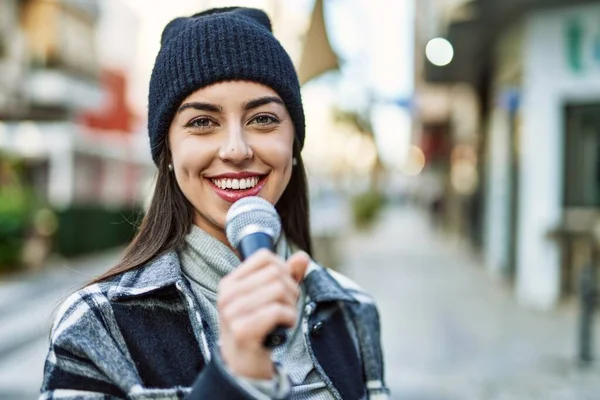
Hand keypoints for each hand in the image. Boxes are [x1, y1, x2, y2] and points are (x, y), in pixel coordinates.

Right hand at [217, 249, 308, 378]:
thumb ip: (286, 276)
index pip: (265, 257)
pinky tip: (283, 327)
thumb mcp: (269, 298)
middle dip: (291, 290)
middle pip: (276, 273)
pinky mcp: (242, 330)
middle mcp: (228, 294)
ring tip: (284, 318)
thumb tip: (302, 257)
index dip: (283, 270)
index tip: (283, 288)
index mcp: (231, 282)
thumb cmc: (257, 329)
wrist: (242, 367)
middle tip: (287, 307)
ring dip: (291, 306)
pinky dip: (289, 319)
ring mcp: (232, 312)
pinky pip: (277, 311)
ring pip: (279, 290)